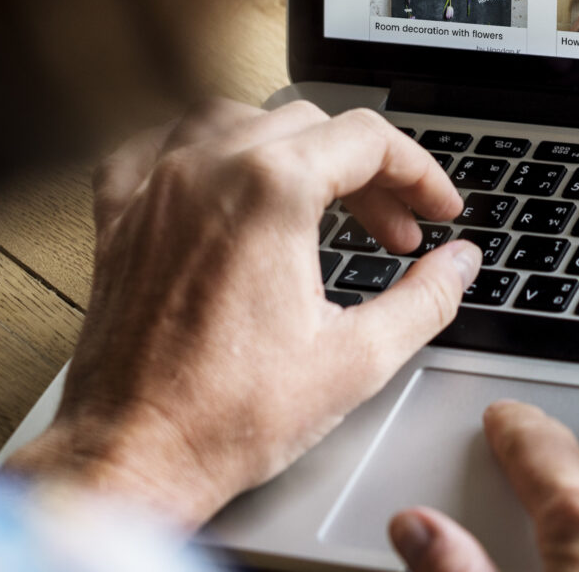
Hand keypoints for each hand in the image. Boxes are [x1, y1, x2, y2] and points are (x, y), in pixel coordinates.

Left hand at [6, 99, 478, 528]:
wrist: (131, 458)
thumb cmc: (225, 418)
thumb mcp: (356, 360)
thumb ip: (424, 299)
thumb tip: (459, 265)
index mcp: (270, 192)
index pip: (367, 140)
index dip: (419, 172)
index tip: (436, 210)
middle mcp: (207, 172)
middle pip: (310, 127)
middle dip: (367, 172)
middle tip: (395, 228)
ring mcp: (155, 191)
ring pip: (236, 120)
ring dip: (289, 148)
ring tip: (320, 195)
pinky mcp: (119, 221)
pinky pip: (155, 150)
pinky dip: (197, 154)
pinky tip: (218, 180)